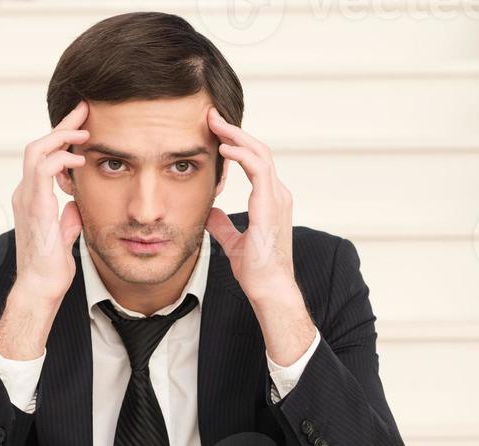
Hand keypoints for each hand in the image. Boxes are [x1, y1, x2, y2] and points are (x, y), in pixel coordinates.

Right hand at [11, 100, 89, 303]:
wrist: (40, 288)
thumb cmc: (51, 269)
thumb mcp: (64, 237)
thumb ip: (68, 218)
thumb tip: (76, 205)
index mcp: (32, 199)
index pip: (43, 158)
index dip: (61, 139)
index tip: (82, 125)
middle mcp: (25, 194)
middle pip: (38, 145)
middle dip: (62, 125)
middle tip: (84, 110)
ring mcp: (27, 198)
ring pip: (37, 150)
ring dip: (61, 136)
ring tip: (84, 130)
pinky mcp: (35, 207)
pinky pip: (44, 170)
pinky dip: (61, 159)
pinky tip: (79, 160)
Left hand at [205, 107, 296, 303]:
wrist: (269, 288)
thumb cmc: (256, 271)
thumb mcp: (233, 243)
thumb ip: (223, 225)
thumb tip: (209, 213)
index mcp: (270, 201)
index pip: (255, 162)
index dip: (237, 144)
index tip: (215, 132)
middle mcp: (277, 194)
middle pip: (258, 150)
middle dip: (235, 130)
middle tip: (212, 115)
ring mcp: (276, 198)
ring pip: (259, 153)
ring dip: (236, 135)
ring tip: (214, 122)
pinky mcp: (270, 205)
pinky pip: (258, 169)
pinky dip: (241, 154)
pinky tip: (223, 147)